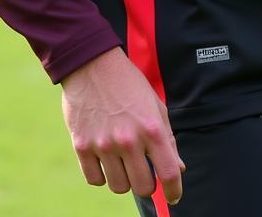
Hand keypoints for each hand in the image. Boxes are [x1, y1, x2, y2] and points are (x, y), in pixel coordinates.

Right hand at [61, 47, 183, 203]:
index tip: (175, 196)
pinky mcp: (82, 147)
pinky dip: (102, 175)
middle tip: (144, 172)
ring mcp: (104, 145)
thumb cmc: (129, 84)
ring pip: (119, 187)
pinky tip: (105, 158)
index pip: (168, 172)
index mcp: (151, 128)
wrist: (92, 65)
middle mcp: (128, 140)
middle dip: (147, 183)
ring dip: (124, 179)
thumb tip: (178, 169)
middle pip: (143, 187)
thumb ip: (168, 139)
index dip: (175, 190)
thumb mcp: (155, 105)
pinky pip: (95, 180)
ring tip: (122, 160)